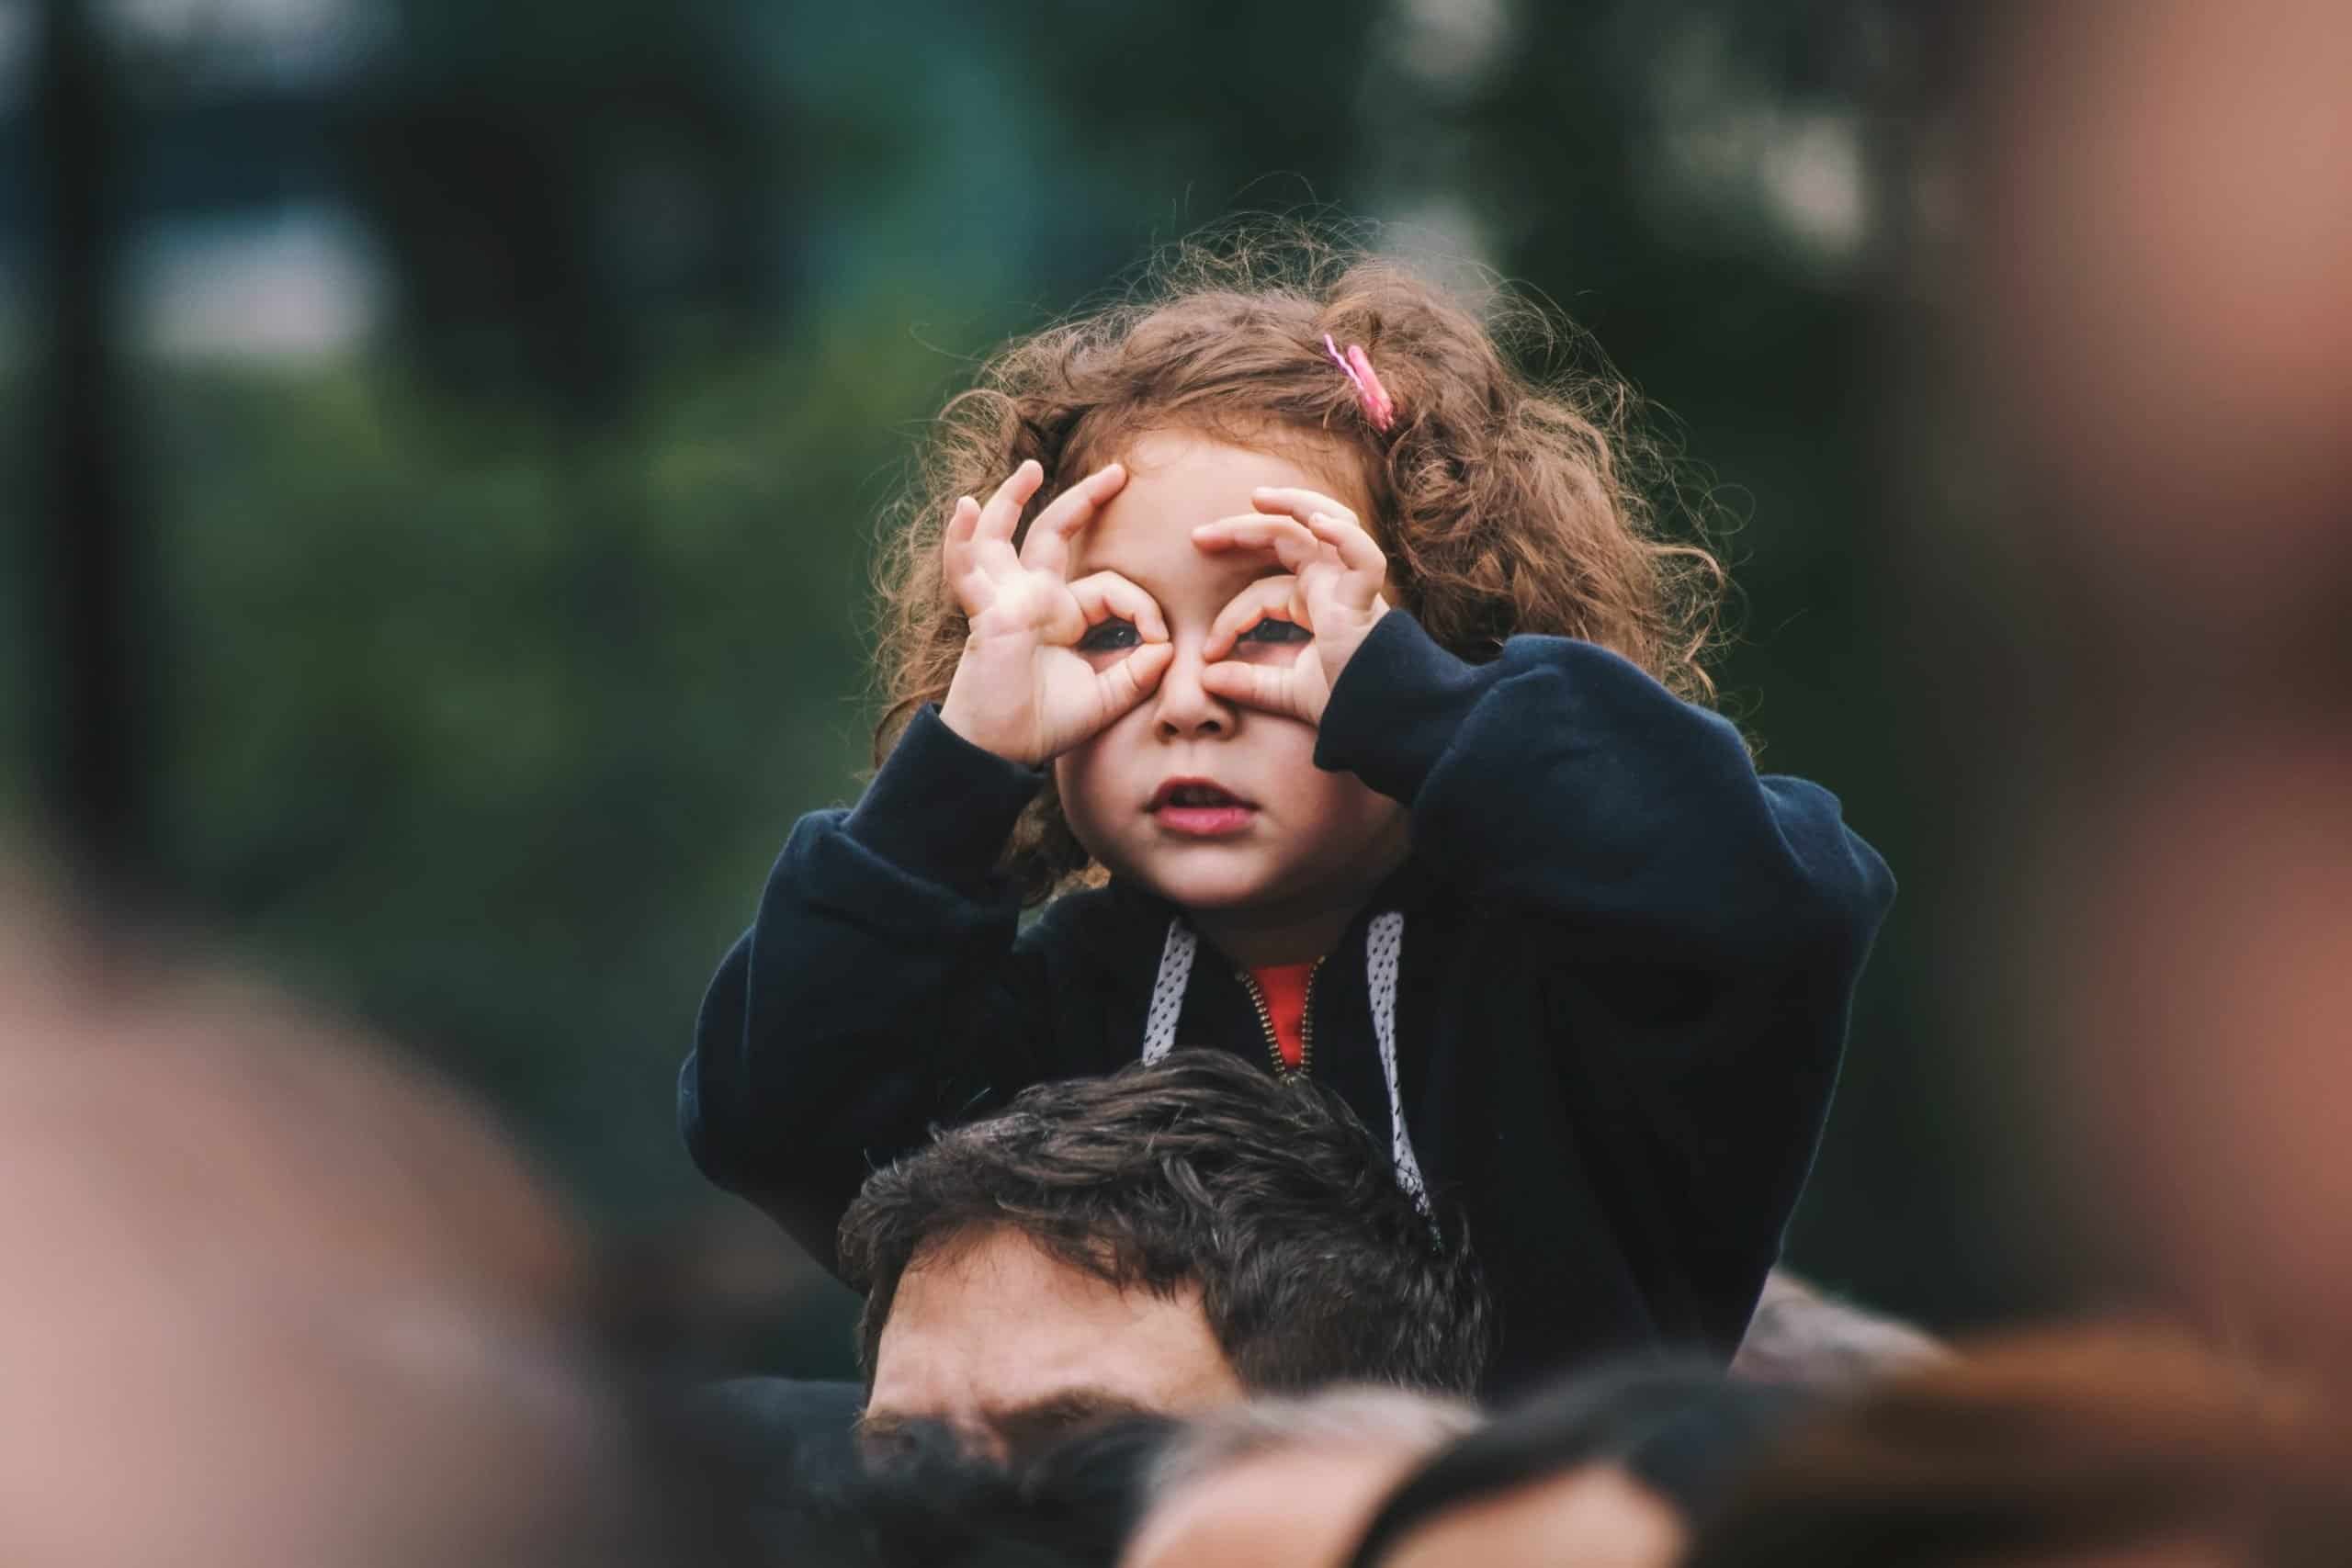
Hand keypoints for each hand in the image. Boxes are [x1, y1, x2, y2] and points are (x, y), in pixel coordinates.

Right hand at [937, 459, 1173, 765]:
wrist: (1000, 751)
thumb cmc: (1044, 725)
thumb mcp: (1106, 698)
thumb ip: (1138, 673)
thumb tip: (1166, 647)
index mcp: (1063, 615)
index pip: (1110, 587)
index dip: (1143, 608)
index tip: (1161, 642)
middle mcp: (1033, 599)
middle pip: (1056, 534)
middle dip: (1086, 501)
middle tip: (1118, 472)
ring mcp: (1005, 600)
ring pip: (1003, 537)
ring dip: (1012, 499)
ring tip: (1030, 468)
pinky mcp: (986, 613)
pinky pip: (967, 570)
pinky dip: (962, 539)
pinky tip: (965, 509)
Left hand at [1190, 486, 1389, 725]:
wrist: (1380, 720)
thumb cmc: (1344, 702)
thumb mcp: (1286, 691)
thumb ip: (1249, 683)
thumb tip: (1205, 678)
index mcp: (1314, 601)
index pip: (1261, 592)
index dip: (1230, 619)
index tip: (1208, 652)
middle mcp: (1332, 584)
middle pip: (1286, 539)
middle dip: (1242, 530)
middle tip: (1198, 537)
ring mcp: (1351, 584)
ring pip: (1326, 523)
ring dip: (1293, 505)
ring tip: (1258, 498)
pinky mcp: (1367, 597)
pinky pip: (1362, 555)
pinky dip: (1344, 536)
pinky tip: (1317, 522)